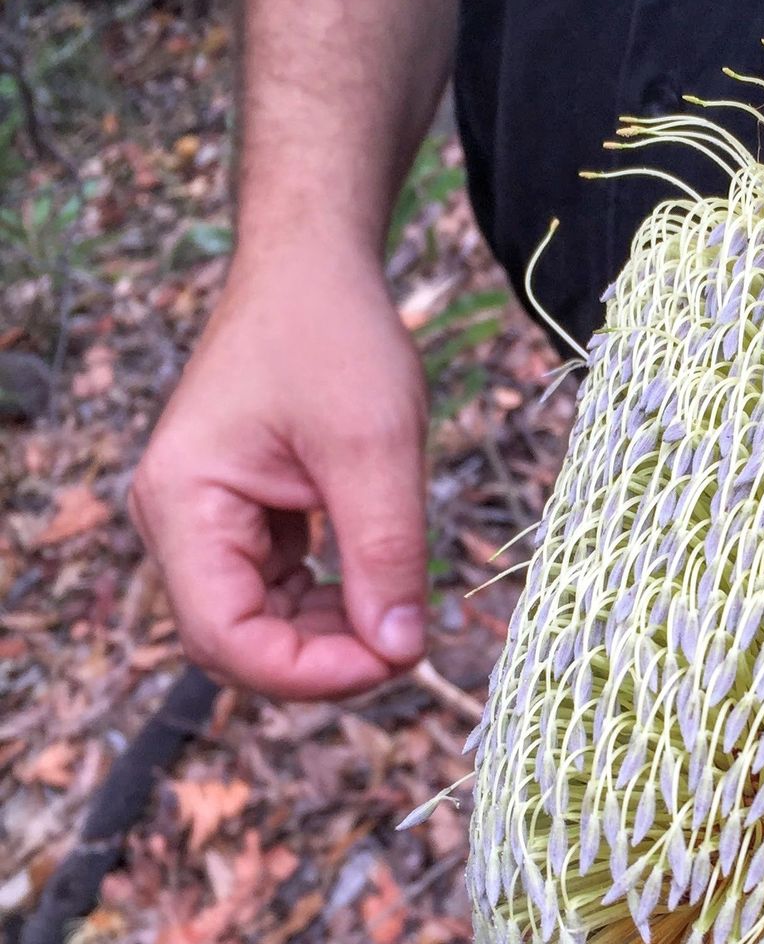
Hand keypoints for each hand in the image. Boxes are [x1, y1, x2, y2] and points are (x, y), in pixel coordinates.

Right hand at [131, 240, 427, 698]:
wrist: (313, 270)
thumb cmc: (333, 337)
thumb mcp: (376, 447)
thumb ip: (386, 553)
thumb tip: (401, 652)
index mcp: (183, 504)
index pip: (226, 637)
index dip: (308, 673)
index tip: (391, 664)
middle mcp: (177, 523)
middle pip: (236, 643)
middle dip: (321, 662)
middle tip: (406, 651)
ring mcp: (204, 525)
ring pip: (259, 626)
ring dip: (328, 639)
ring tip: (398, 619)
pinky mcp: (240, 521)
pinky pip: (276, 593)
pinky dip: (328, 607)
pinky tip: (376, 592)